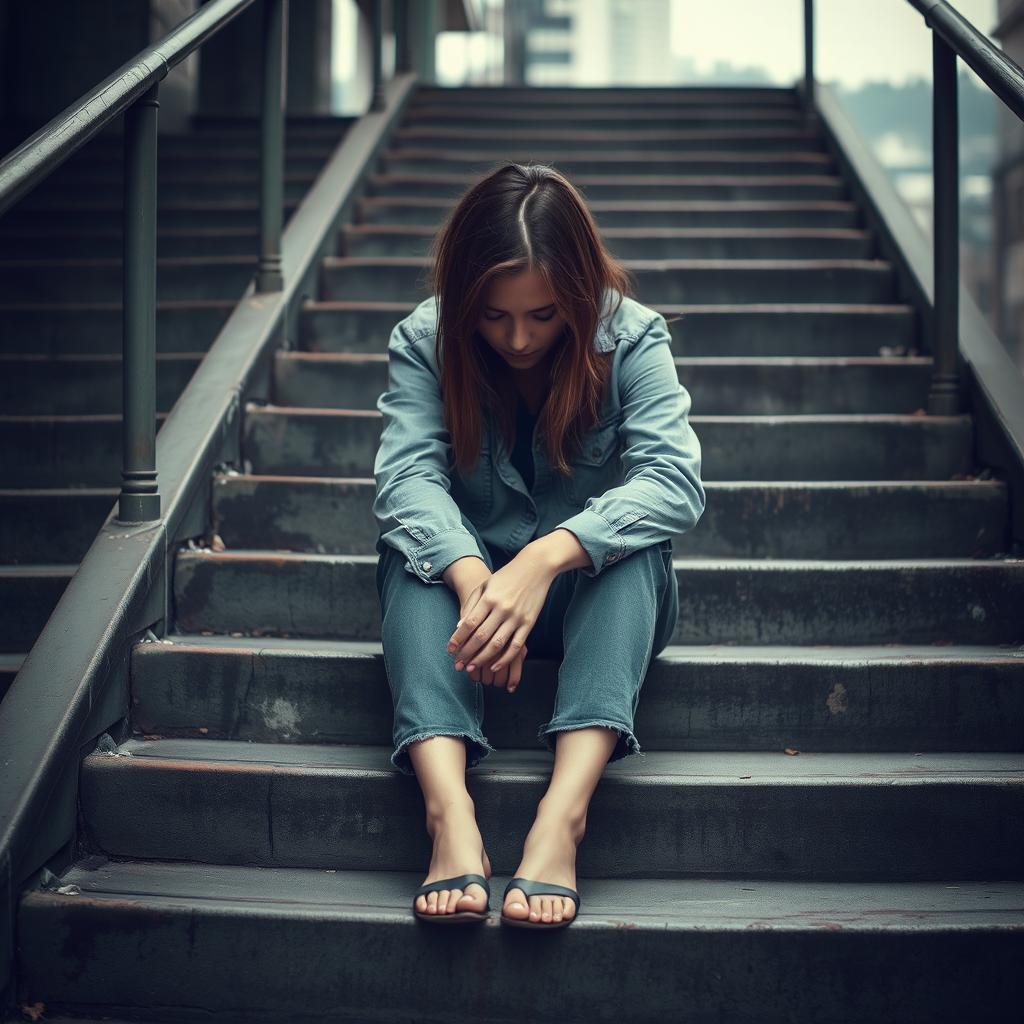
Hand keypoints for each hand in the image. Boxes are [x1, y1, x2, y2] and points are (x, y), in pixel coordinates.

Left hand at [447, 547, 556, 691]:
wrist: (536, 567)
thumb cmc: (507, 576)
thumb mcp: (486, 585)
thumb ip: (472, 605)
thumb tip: (460, 627)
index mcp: (489, 598)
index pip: (469, 623)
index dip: (458, 638)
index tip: (450, 650)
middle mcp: (502, 609)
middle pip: (481, 636)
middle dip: (467, 653)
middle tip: (458, 665)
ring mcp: (517, 617)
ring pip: (497, 644)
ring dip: (482, 659)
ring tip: (471, 668)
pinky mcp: (529, 623)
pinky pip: (516, 646)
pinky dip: (505, 659)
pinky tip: (494, 666)